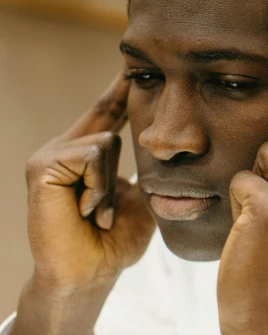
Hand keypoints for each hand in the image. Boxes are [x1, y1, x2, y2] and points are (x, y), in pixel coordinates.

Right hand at [24, 71, 155, 292]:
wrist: (91, 272)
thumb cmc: (115, 239)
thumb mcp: (139, 196)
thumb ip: (142, 168)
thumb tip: (157, 145)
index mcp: (89, 154)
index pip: (108, 110)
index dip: (122, 87)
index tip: (136, 62)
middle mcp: (66, 147)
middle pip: (108, 114)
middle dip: (121, 124)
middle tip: (112, 171)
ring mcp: (51, 155)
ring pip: (105, 142)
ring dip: (111, 184)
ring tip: (98, 212)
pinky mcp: (42, 166)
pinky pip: (92, 155)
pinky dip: (98, 186)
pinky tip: (88, 209)